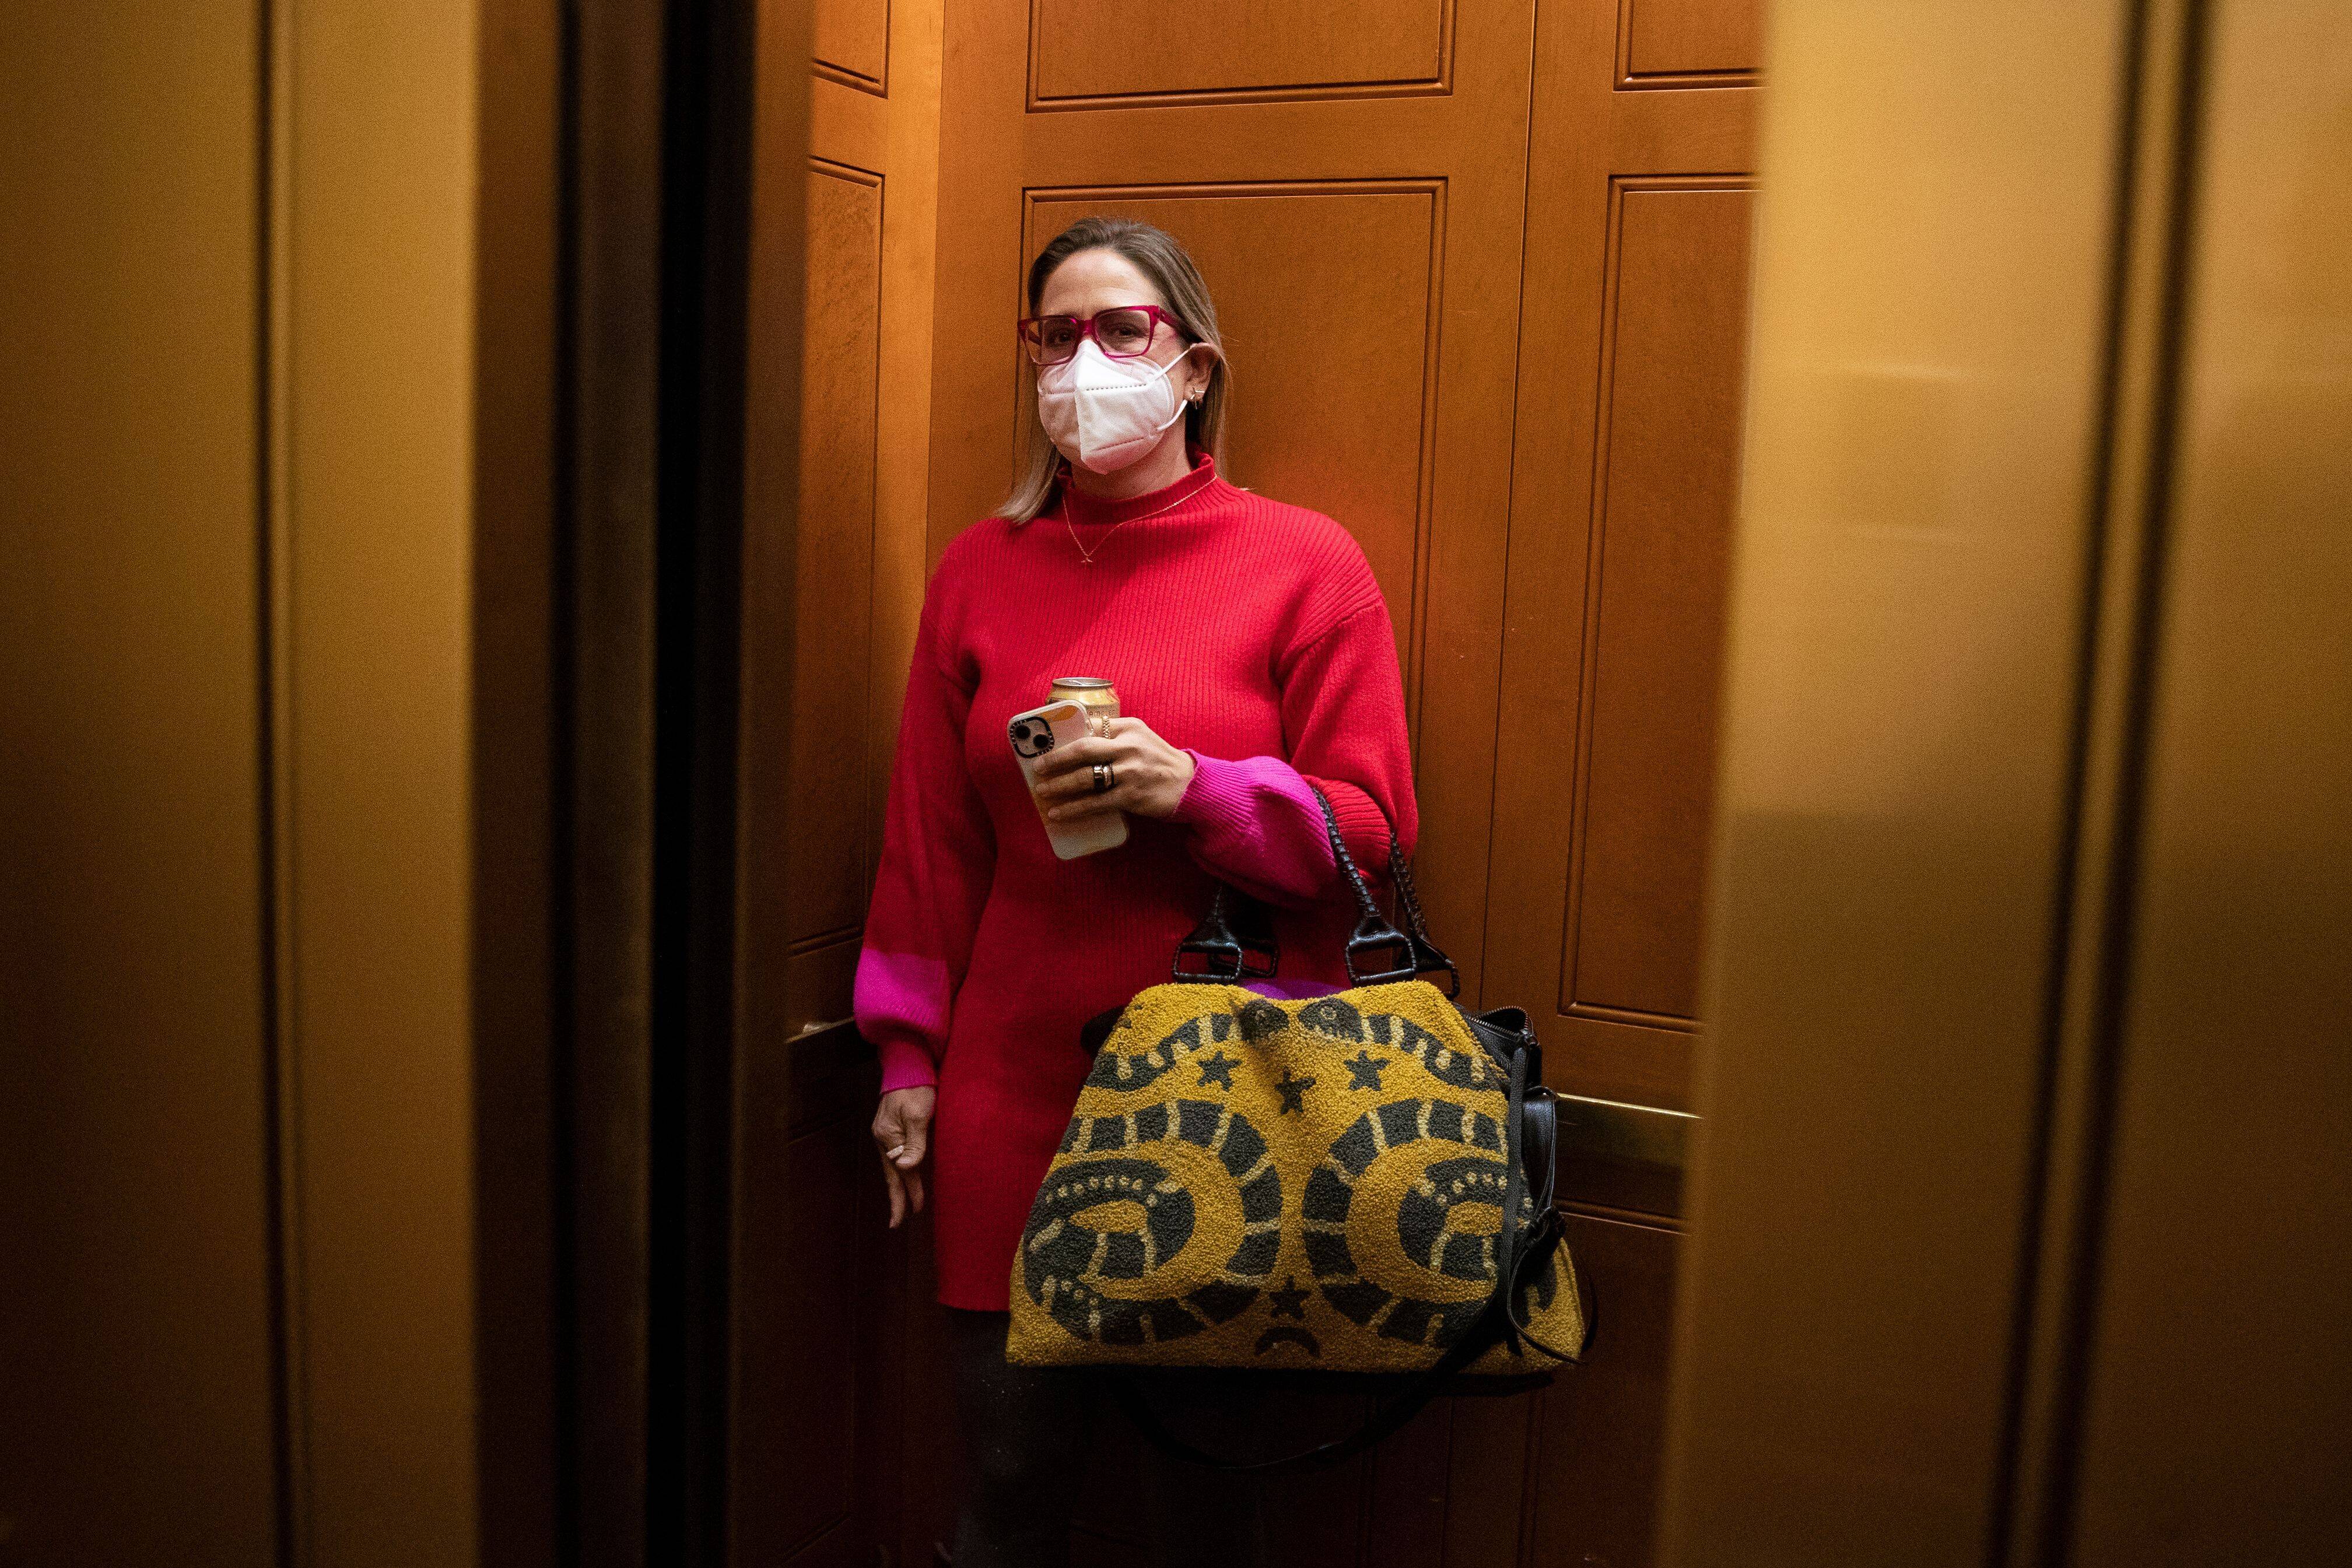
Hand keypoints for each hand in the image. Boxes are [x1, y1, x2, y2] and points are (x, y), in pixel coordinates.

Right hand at [871, 1086, 933, 1227]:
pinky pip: (896, 1153)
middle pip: (891, 1173)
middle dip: (897, 1197)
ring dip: (900, 1184)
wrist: (908, 1062)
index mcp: (888, 1136)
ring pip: (892, 1164)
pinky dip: (900, 1168)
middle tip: (898, 1222)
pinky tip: (905, 1173)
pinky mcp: (892, 1125)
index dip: (907, 1194)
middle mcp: (883, 1137)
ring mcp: (886, 1131)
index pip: (898, 1173)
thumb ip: (914, 1143)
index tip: (912, 1214)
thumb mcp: (919, 1115)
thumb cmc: (917, 1087)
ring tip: (905, 1203)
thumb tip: (904, 1169)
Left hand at [1029, 715, 1197, 821]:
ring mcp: (1129, 771)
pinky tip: (1058, 813)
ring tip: (1042, 791)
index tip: (1046, 743)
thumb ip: (1114, 737)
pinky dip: (1073, 809)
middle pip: (1082, 749)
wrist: (1189, 785)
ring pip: (1085, 777)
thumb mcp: (1141, 738)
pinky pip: (1094, 803)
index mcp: (1129, 727)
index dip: (1065, 736)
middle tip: (1038, 767)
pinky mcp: (1130, 795)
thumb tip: (1076, 745)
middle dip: (1056, 759)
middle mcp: (1128, 746)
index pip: (1090, 726)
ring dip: (1059, 785)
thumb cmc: (1159, 762)